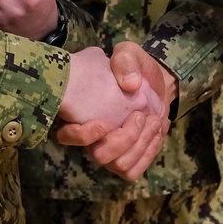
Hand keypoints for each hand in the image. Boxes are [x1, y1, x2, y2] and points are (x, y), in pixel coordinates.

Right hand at [56, 41, 177, 180]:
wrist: (156, 82)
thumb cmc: (134, 68)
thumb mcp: (129, 53)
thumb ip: (125, 60)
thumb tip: (130, 85)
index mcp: (82, 112)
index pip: (66, 136)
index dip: (81, 136)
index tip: (102, 124)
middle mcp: (92, 137)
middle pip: (100, 156)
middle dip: (125, 139)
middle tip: (140, 115)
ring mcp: (110, 151)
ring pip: (120, 165)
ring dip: (142, 143)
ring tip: (154, 120)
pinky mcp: (128, 159)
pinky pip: (133, 170)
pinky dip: (149, 152)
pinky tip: (156, 131)